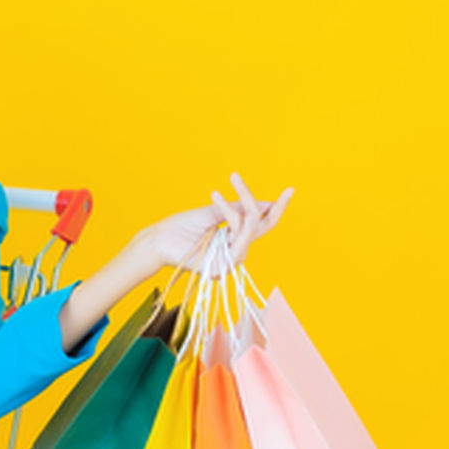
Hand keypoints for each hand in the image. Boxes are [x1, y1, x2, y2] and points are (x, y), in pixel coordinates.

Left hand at [124, 172, 292, 284]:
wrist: (159, 239)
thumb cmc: (182, 227)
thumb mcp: (215, 212)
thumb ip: (239, 208)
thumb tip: (266, 203)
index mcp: (236, 241)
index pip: (264, 225)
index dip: (277, 208)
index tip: (290, 190)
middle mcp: (237, 253)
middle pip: (263, 225)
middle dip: (265, 201)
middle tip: (254, 180)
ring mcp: (231, 263)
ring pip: (250, 225)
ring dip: (236, 203)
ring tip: (214, 193)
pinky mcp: (223, 267)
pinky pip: (237, 233)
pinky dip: (228, 212)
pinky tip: (214, 196)